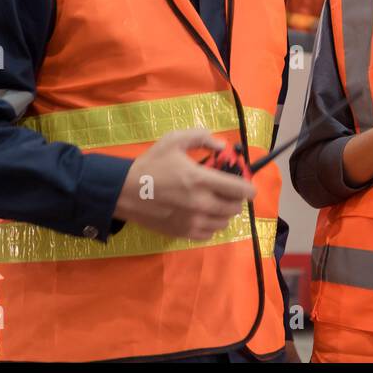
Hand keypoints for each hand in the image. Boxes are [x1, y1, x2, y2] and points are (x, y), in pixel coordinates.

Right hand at [114, 128, 256, 240]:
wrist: (125, 191)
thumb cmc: (150, 164)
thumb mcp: (173, 140)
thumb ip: (201, 138)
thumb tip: (222, 145)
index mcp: (201, 180)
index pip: (240, 189)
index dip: (248, 186)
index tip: (245, 183)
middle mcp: (201, 204)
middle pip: (235, 207)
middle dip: (234, 197)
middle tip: (225, 190)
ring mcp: (193, 221)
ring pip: (224, 222)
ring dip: (224, 212)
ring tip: (213, 202)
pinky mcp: (184, 233)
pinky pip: (210, 234)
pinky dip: (211, 225)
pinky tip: (203, 214)